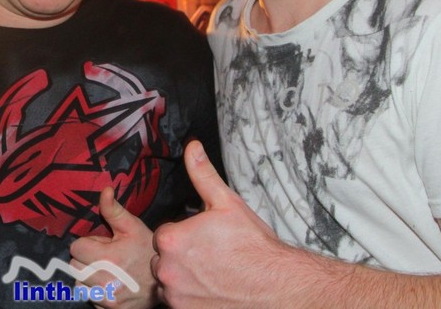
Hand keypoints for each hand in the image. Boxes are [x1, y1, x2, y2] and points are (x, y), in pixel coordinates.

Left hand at [69, 187, 157, 308]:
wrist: (166, 281)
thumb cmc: (147, 250)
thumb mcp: (132, 227)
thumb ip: (113, 210)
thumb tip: (105, 190)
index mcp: (107, 258)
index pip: (76, 248)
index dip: (87, 244)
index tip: (102, 245)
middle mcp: (104, 281)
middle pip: (74, 267)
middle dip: (85, 260)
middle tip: (103, 257)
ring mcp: (106, 299)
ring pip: (79, 284)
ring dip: (87, 277)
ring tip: (105, 271)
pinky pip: (89, 299)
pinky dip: (95, 292)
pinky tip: (110, 284)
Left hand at [151, 140, 293, 308]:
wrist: (276, 285)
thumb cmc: (252, 246)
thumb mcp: (227, 202)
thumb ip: (202, 174)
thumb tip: (192, 147)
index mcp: (170, 238)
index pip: (165, 234)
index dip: (186, 234)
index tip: (204, 238)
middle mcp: (166, 268)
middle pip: (163, 258)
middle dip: (182, 256)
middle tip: (210, 256)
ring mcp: (175, 294)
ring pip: (170, 280)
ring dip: (184, 277)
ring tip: (213, 273)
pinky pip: (177, 302)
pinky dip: (190, 297)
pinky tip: (212, 289)